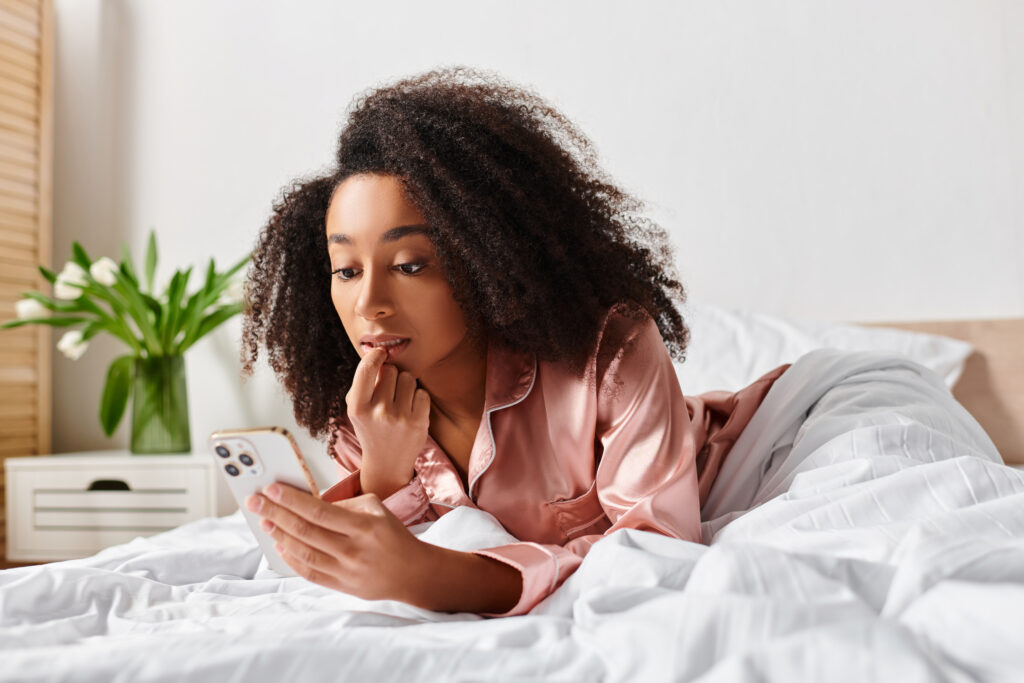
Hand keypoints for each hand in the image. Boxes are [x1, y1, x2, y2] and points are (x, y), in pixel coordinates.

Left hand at [246, 482, 437, 602]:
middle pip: (305, 531)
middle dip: (275, 514)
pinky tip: (280, 545)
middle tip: (254, 502)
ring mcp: (346, 571)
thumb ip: (344, 505)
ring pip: (303, 552)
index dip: (292, 500)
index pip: (319, 511)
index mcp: (364, 526)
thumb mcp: (377, 509)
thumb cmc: (392, 535)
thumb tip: (310, 504)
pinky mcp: (342, 586)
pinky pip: (309, 572)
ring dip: (279, 535)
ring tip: (264, 521)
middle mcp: (353, 550)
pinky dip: (291, 558)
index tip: (270, 489)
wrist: (412, 573)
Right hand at [345, 346, 430, 494]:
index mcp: (357, 408)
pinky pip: (422, 393)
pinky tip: (410, 410)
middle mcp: (378, 413)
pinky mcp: (418, 423)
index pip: (366, 370)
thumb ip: (363, 382)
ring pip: (408, 378)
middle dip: (391, 375)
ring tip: (400, 401)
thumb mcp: (357, 408)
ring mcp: (399, 418)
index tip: (380, 353)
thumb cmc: (371, 427)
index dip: (375, 355)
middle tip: (389, 391)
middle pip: (391, 371)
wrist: (386, 462)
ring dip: (405, 385)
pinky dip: (418, 398)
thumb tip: (378, 353)